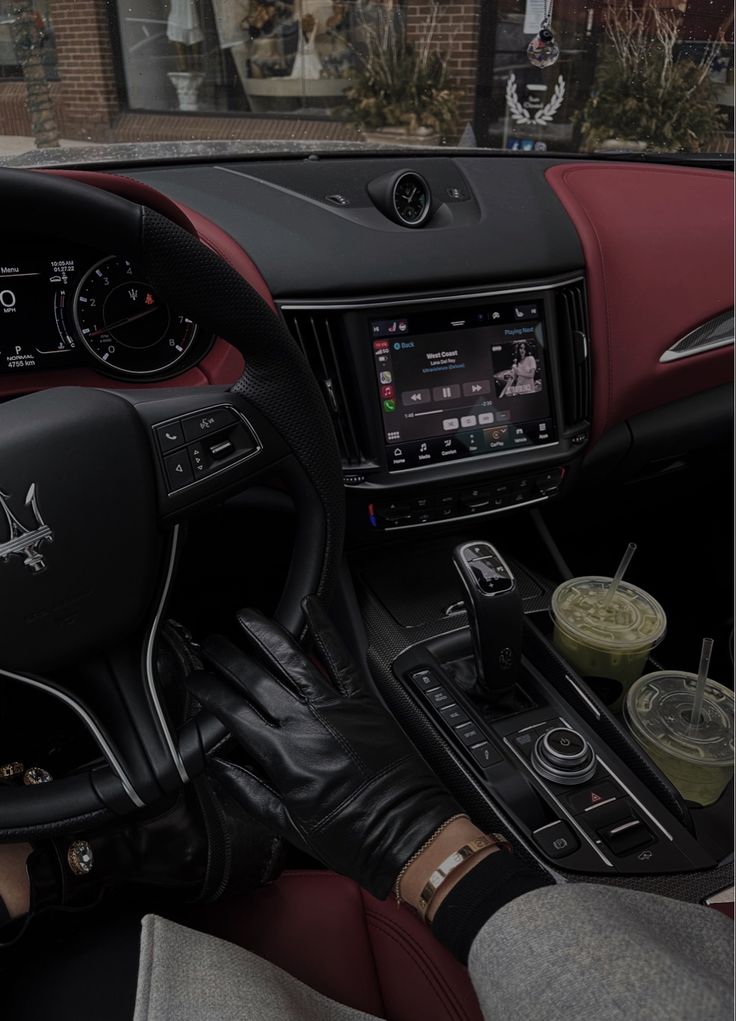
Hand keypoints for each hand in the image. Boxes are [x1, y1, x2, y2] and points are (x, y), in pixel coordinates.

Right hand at [186, 597, 461, 899]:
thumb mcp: (289, 824)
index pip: (234, 714)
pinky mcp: (365, 702)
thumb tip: (217, 770)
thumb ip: (247, 793)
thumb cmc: (354, 836)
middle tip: (210, 646)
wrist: (408, 834)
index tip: (196, 682)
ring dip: (267, 635)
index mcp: (284, 756)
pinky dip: (326, 630)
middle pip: (257, 681)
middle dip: (228, 660)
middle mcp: (307, 725)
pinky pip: (341, 658)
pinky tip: (312, 608)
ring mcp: (338, 708)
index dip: (210, 694)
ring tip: (246, 618)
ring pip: (294, 661)